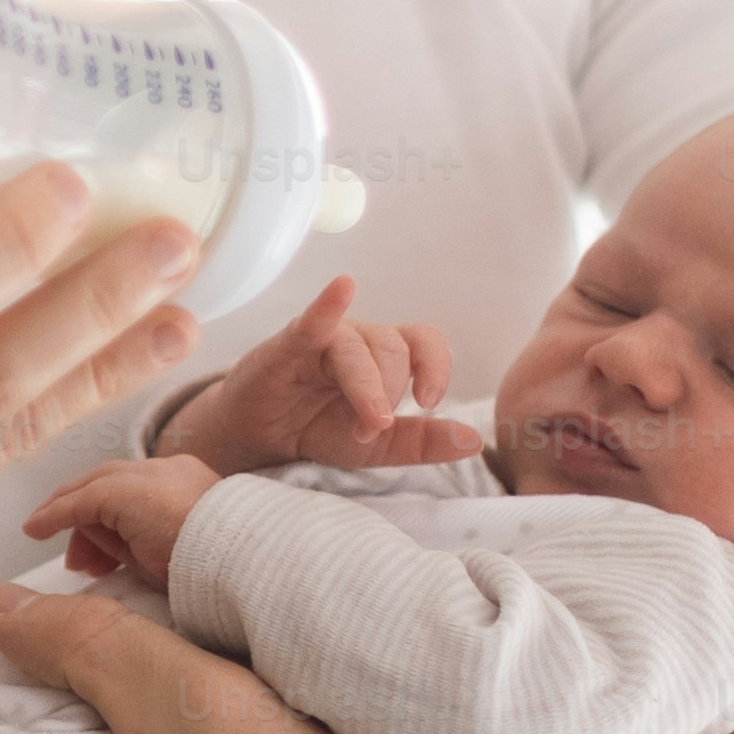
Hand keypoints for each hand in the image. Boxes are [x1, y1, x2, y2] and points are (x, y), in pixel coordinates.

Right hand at [170, 275, 479, 479]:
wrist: (258, 440)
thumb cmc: (316, 430)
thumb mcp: (378, 447)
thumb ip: (422, 442)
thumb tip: (476, 441)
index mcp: (385, 356)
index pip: (424, 342)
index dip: (435, 367)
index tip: (430, 403)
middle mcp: (358, 339)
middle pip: (392, 349)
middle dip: (388, 395)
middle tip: (369, 432)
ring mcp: (322, 339)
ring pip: (358, 348)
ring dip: (366, 388)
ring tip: (361, 428)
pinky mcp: (286, 347)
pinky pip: (312, 321)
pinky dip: (328, 305)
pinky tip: (343, 286)